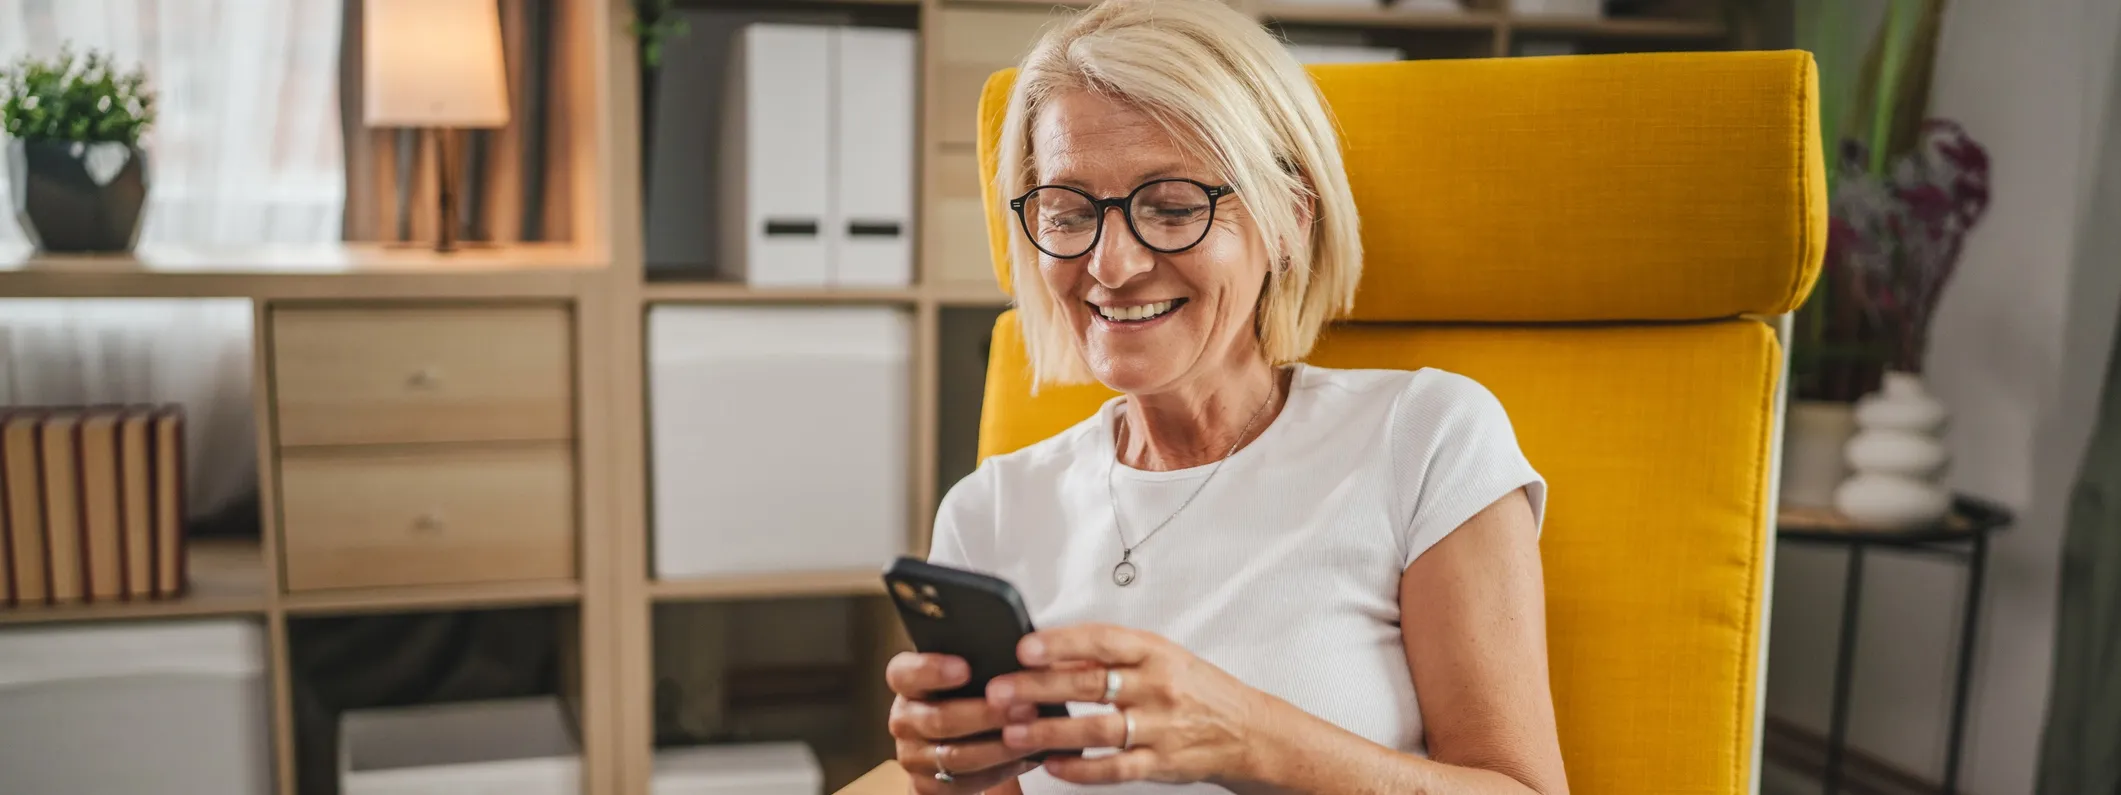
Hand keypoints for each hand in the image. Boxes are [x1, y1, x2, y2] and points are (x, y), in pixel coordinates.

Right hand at [886, 652, 1041, 792]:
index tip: (964, 668)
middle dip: (986, 715)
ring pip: (956, 756)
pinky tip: (1025, 757)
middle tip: (1024, 706)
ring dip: (999, 747)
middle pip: (939, 719)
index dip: (931, 670)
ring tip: (1033, 734)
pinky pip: (964, 782)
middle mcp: (903, 719)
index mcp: (907, 684)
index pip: (904, 673)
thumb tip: (1026, 655)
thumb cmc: (965, 697)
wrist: (951, 745)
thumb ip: (983, 664)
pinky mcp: (926, 785)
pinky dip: (999, 770)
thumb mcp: (968, 676)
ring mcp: (912, 755)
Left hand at [986, 624, 1273, 786]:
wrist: (1247, 730)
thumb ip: (1112, 655)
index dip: (1061, 643)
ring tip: (1013, 732)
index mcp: (1155, 652)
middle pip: (1090, 685)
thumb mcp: (1161, 657)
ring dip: (1051, 731)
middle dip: (1038, 688)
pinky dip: (1081, 769)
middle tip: (999, 691)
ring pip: (1097, 730)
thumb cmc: (1196, 689)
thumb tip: (1050, 651)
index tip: (1024, 647)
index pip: (1103, 642)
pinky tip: (1052, 765)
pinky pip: (1115, 768)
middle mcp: (1157, 686)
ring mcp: (1160, 727)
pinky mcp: (1161, 763)